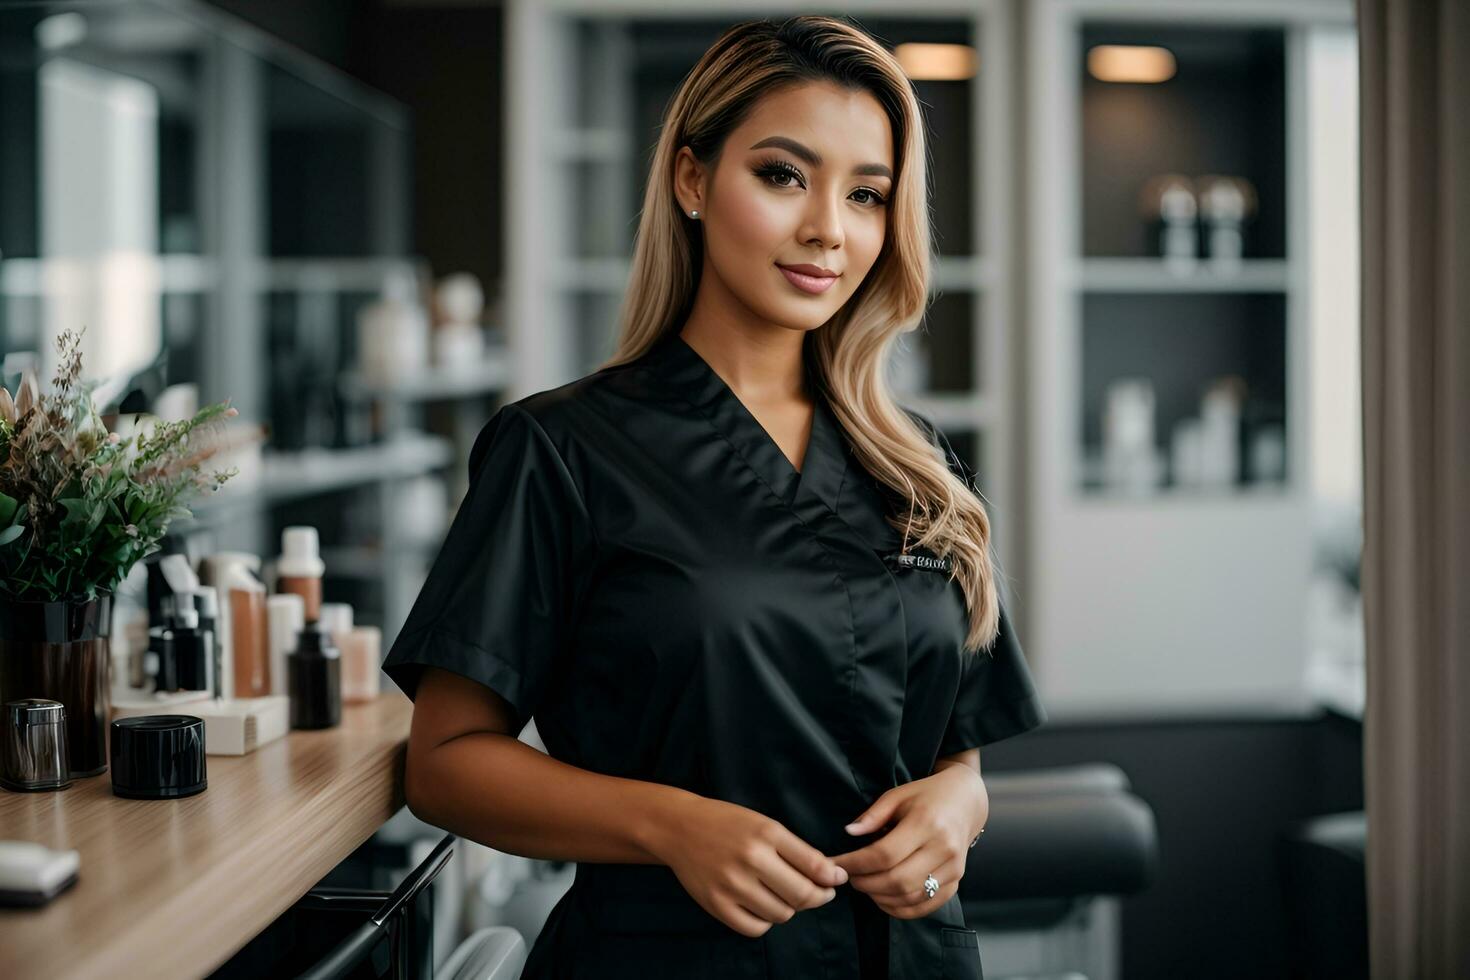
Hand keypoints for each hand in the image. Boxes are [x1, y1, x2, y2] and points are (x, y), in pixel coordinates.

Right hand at [649, 794, 849, 937]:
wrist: (679, 828)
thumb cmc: (728, 824)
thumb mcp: (764, 825)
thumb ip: (797, 850)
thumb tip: (831, 876)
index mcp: (766, 833)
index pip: (814, 866)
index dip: (832, 878)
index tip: (837, 880)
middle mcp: (750, 859)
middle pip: (802, 895)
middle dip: (818, 897)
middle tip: (820, 893)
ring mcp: (731, 884)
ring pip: (781, 914)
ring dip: (789, 908)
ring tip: (782, 894)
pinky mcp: (716, 905)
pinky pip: (755, 927)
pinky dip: (765, 921)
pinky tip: (762, 905)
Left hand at [827, 764, 987, 918]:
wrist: (966, 802)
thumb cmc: (927, 796)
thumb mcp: (898, 795)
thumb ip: (873, 815)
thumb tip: (849, 832)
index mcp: (927, 822)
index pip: (885, 854)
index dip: (856, 863)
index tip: (837, 864)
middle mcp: (944, 848)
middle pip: (897, 880)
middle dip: (866, 883)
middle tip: (849, 877)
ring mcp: (953, 869)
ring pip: (910, 897)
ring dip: (880, 898)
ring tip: (865, 885)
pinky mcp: (956, 882)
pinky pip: (925, 906)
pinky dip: (900, 908)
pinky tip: (883, 898)